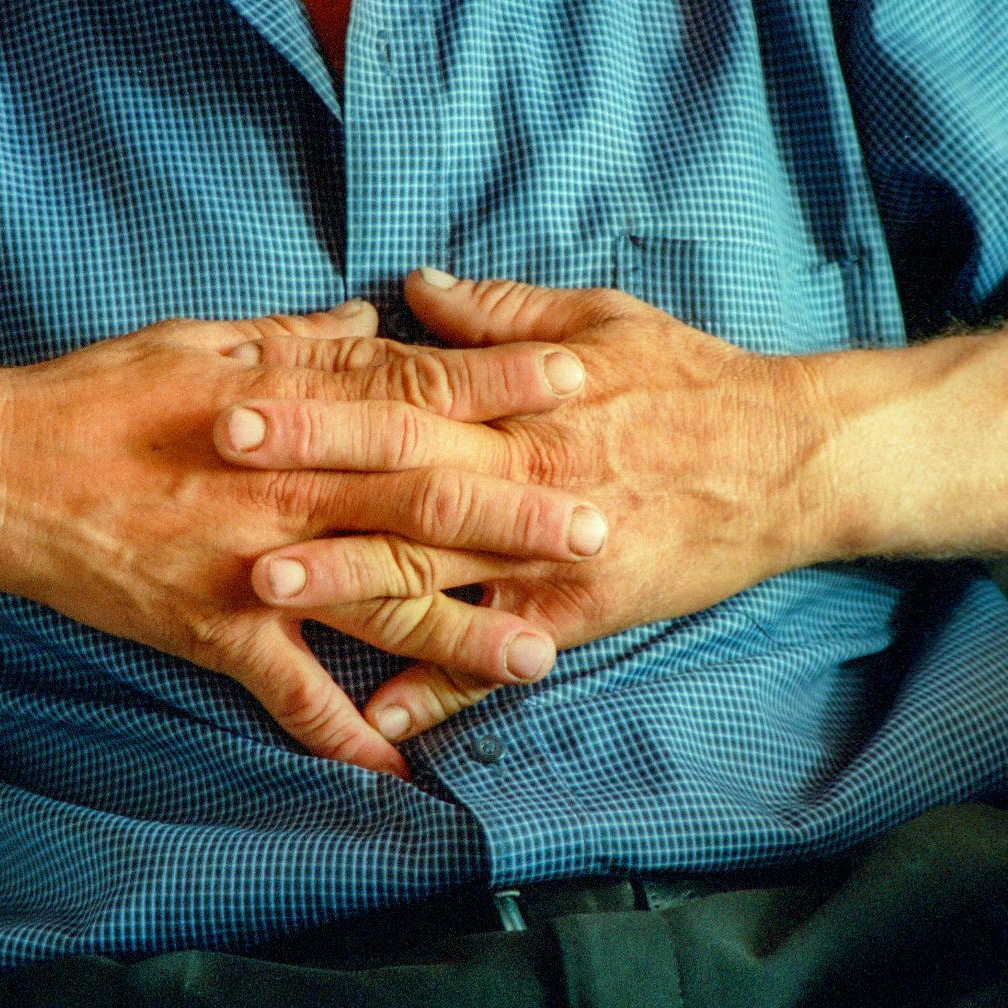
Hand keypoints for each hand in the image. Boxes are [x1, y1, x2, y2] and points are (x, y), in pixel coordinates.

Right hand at [0, 301, 601, 775]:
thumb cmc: (99, 396)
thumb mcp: (201, 341)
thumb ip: (299, 339)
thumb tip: (376, 320)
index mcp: (292, 408)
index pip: (417, 389)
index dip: (499, 383)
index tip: (576, 379)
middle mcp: (288, 487)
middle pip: (424, 502)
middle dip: (517, 517)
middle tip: (601, 529)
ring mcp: (255, 564)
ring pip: (379, 604)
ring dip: (461, 634)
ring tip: (540, 656)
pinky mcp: (215, 629)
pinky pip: (289, 693)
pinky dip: (341, 733)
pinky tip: (398, 767)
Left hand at [222, 273, 841, 740]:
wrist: (794, 459)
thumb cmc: (694, 380)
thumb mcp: (603, 321)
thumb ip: (501, 315)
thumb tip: (414, 289)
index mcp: (520, 402)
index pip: (398, 393)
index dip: (315, 395)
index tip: (237, 391)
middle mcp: (524, 475)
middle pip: (397, 476)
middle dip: (305, 477)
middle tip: (213, 474)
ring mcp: (550, 551)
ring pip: (435, 570)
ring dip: (346, 582)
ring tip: (263, 593)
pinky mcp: (583, 609)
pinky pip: (501, 655)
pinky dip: (441, 687)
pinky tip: (379, 718)